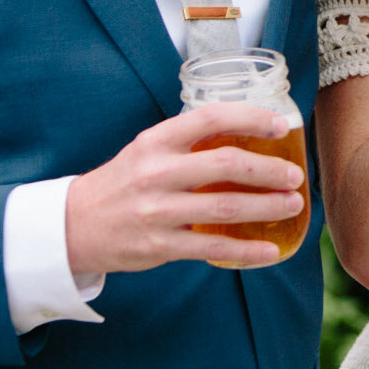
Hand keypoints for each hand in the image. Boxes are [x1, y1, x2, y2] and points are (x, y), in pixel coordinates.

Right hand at [66, 104, 304, 276]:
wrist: (73, 225)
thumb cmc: (124, 183)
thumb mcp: (147, 150)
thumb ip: (189, 143)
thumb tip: (247, 137)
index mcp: (157, 141)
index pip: (211, 119)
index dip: (250, 119)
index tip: (281, 126)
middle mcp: (157, 172)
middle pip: (225, 165)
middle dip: (269, 171)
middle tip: (295, 176)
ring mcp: (157, 211)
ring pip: (224, 208)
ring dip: (266, 207)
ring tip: (292, 206)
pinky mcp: (158, 245)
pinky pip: (212, 248)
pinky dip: (246, 250)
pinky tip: (270, 250)